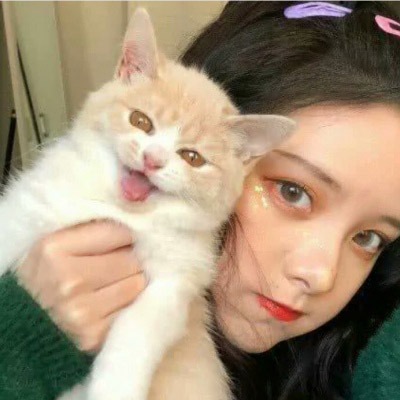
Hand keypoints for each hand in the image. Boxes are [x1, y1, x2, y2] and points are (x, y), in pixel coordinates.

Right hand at [17, 220, 145, 351]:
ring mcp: (82, 311)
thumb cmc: (43, 277)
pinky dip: (126, 304)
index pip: (118, 232)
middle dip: (130, 259)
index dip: (126, 236)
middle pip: (131, 259)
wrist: (19, 325)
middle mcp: (69, 280)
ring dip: (131, 281)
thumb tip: (134, 225)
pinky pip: (132, 309)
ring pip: (137, 283)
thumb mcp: (54, 245)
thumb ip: (90, 230)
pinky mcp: (93, 335)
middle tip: (118, 264)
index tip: (123, 241)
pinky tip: (110, 303)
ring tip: (113, 283)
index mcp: (54, 249)